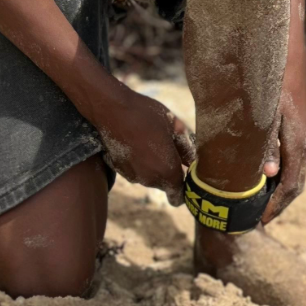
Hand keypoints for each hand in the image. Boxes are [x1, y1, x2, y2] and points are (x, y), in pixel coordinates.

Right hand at [95, 84, 193, 204]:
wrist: (112, 109)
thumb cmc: (147, 115)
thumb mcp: (175, 127)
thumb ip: (186, 149)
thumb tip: (193, 162)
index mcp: (167, 171)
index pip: (179, 196)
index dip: (184, 190)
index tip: (186, 179)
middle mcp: (149, 179)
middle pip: (165, 184)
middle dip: (170, 172)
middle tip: (170, 149)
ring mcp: (133, 176)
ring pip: (150, 177)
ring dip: (154, 166)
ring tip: (152, 142)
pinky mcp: (120, 169)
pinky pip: (136, 170)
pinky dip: (140, 162)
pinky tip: (138, 143)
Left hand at [261, 73, 305, 222]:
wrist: (286, 60)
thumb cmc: (272, 85)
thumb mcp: (266, 114)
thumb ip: (268, 144)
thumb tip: (271, 175)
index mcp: (298, 143)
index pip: (291, 186)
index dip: (277, 206)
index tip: (260, 221)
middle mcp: (305, 145)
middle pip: (297, 186)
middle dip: (279, 206)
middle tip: (257, 220)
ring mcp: (305, 139)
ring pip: (297, 176)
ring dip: (281, 195)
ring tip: (259, 207)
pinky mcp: (300, 134)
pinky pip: (294, 165)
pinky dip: (282, 181)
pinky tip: (266, 182)